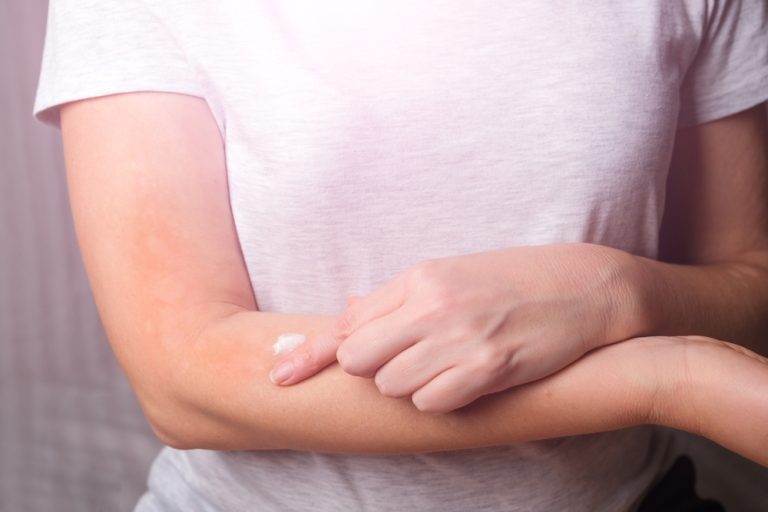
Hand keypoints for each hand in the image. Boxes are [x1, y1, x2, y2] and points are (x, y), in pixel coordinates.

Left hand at [270, 243, 642, 411]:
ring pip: (393, 385)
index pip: (348, 323)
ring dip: (410, 386)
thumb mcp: (451, 275)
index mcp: (419, 278)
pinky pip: (432, 401)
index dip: (309, 354)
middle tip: (406, 362)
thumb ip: (396, 298)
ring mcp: (460, 335)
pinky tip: (465, 381)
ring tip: (446, 366)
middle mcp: (432, 304)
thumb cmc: (513, 281)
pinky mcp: (488, 365)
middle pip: (361, 358)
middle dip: (373, 370)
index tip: (279, 375)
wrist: (583, 286)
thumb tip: (347, 311)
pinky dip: (440, 399)